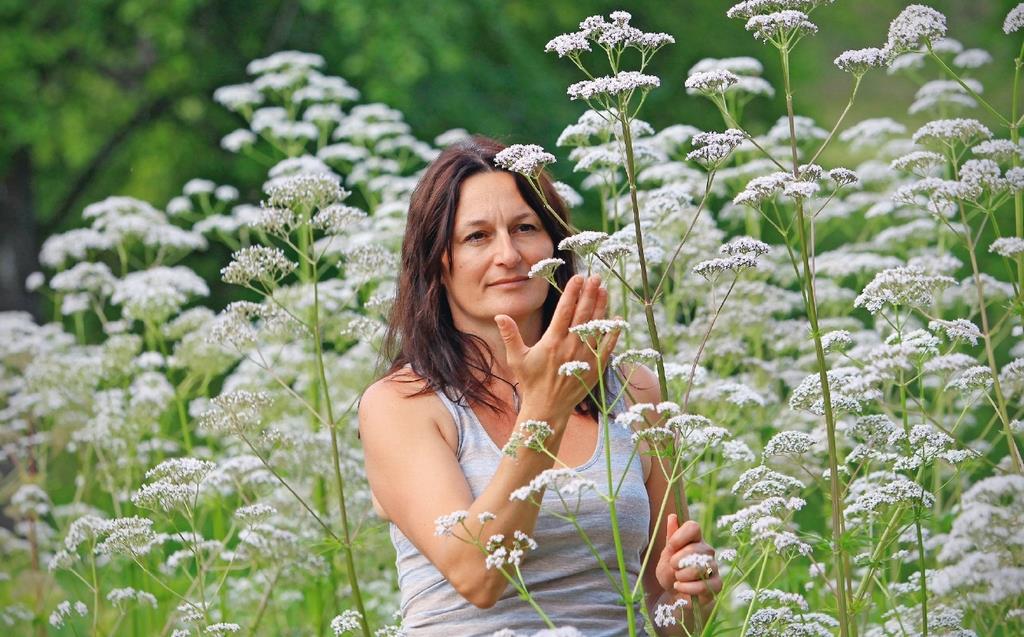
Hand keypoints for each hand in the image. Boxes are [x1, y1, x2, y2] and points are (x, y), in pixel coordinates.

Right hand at [494, 274, 619, 417]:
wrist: (548, 408)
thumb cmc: (531, 382)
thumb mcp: (517, 358)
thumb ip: (510, 335)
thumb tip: (500, 315)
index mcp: (552, 342)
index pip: (564, 311)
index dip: (572, 293)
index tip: (578, 278)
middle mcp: (570, 347)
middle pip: (583, 315)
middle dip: (589, 294)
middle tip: (595, 277)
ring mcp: (584, 357)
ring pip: (595, 327)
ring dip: (601, 307)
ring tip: (604, 290)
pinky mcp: (595, 368)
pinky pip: (607, 347)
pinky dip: (612, 333)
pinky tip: (616, 319)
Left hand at [656, 514, 721, 606]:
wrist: (675, 596)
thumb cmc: (670, 572)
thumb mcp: (665, 555)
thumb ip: (671, 537)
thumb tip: (672, 516)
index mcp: (694, 539)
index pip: (693, 527)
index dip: (680, 536)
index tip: (671, 546)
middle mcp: (707, 551)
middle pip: (695, 549)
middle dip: (677, 560)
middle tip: (673, 566)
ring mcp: (713, 567)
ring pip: (699, 567)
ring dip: (682, 575)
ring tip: (677, 578)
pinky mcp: (716, 584)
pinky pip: (703, 585)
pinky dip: (687, 588)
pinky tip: (680, 587)